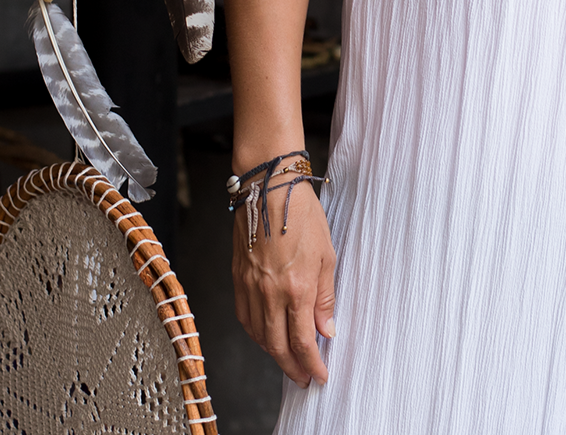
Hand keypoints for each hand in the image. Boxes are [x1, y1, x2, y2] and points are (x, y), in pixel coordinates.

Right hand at [232, 181, 336, 386]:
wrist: (268, 186)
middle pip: (278, 346)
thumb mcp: (326, 254)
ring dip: (274, 354)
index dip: (312, 364)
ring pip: (259, 336)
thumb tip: (326, 329)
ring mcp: (250, 287)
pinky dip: (256, 333)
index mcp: (296, 287)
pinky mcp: (238, 278)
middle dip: (292, 368)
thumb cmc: (301, 213)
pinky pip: (245, 317)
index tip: (320, 375)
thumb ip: (326, 297)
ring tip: (288, 360)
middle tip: (303, 378)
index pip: (303, 341)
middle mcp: (270, 293)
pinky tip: (265, 334)